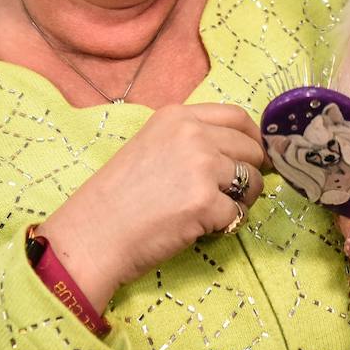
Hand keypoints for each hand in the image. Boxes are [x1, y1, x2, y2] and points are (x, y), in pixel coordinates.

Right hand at [38, 103, 265, 310]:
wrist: (94, 233)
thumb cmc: (119, 195)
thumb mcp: (152, 144)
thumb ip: (191, 138)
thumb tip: (242, 148)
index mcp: (177, 116)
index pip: (237, 117)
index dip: (253, 138)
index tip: (255, 156)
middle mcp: (192, 134)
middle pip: (250, 148)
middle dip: (251, 172)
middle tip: (232, 193)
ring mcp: (201, 167)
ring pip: (253, 181)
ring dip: (242, 200)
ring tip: (214, 212)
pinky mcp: (206, 202)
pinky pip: (239, 213)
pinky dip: (226, 225)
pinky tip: (201, 227)